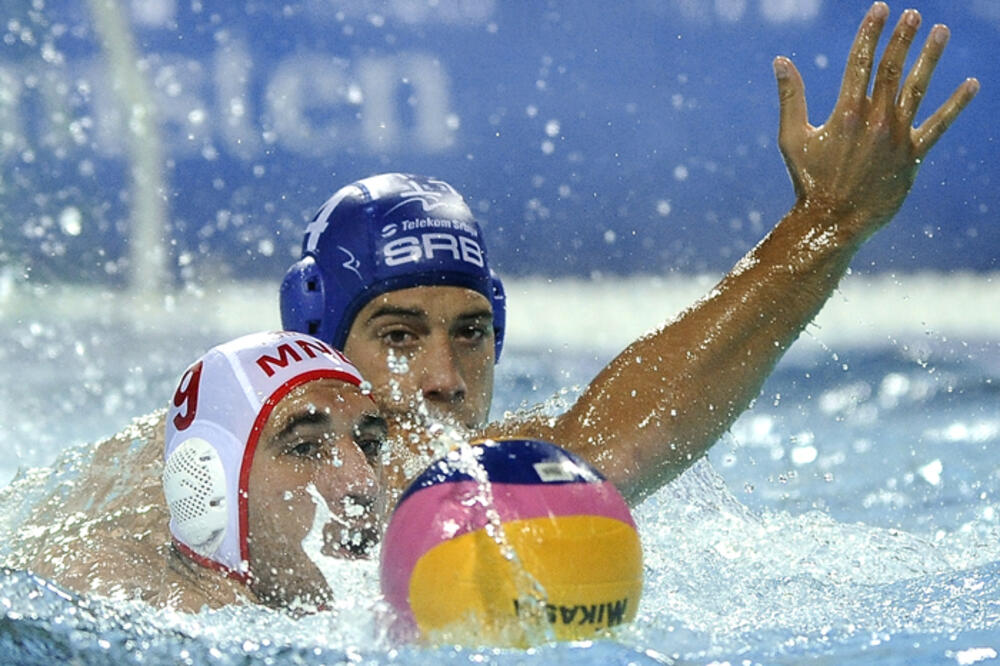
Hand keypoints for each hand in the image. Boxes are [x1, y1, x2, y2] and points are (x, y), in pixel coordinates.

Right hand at [774, 2, 978, 234]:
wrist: (833, 221)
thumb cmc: (808, 181)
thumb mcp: (792, 138)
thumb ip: (790, 97)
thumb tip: (780, 61)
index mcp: (846, 112)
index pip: (860, 62)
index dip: (871, 32)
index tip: (880, 9)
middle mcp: (876, 119)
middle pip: (892, 69)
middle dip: (903, 38)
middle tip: (914, 15)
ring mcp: (897, 137)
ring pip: (918, 88)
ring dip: (930, 58)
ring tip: (942, 31)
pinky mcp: (913, 156)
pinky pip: (939, 125)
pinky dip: (957, 104)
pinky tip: (972, 84)